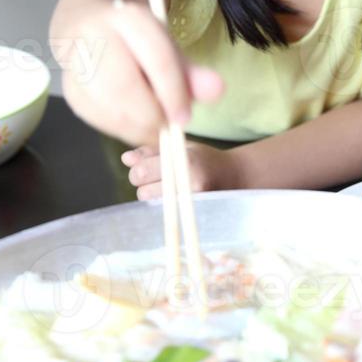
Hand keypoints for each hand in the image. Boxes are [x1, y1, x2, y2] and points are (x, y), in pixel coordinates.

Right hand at [60, 0, 222, 145]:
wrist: (88, 21)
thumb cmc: (136, 40)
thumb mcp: (167, 46)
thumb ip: (192, 73)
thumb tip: (217, 91)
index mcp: (129, 18)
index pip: (157, 59)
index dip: (174, 94)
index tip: (185, 118)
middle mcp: (96, 36)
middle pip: (125, 88)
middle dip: (152, 116)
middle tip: (169, 128)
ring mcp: (77, 63)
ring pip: (108, 108)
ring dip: (136, 128)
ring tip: (155, 128)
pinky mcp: (70, 89)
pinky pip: (97, 119)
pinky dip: (121, 130)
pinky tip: (135, 125)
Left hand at [122, 142, 243, 199]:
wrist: (236, 177)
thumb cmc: (206, 159)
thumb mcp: (181, 147)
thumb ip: (152, 151)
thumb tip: (126, 159)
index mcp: (185, 160)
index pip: (143, 171)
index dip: (138, 169)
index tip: (144, 165)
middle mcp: (189, 183)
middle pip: (143, 191)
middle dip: (142, 183)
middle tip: (153, 176)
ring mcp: (191, 202)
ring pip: (151, 203)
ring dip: (150, 194)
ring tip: (165, 185)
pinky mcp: (193, 213)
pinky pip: (162, 211)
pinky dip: (161, 203)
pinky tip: (171, 196)